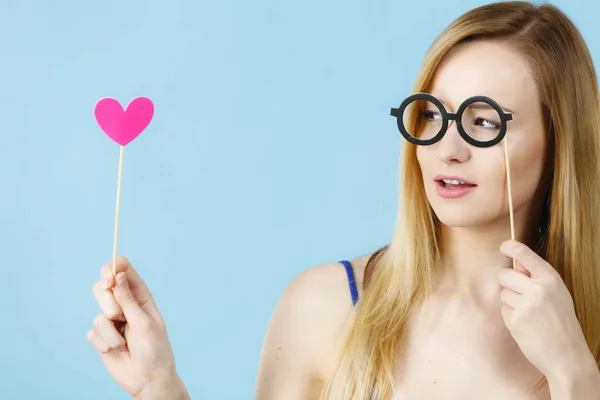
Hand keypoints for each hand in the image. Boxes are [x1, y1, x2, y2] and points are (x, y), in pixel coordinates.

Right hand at [88, 256, 185, 398]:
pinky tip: (117, 350)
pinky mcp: (101, 336)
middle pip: (102, 286)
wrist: (147, 378)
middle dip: (106, 302)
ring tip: (124, 342)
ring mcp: (112, 320)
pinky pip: (92, 332)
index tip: (108, 280)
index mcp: (140, 295)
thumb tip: (117, 274)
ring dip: (110, 331)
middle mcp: (124, 304)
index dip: (111, 268)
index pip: (122, 268)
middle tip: (118, 316)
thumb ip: (127, 299)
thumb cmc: (154, 349)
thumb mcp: (144, 322)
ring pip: (97, 313)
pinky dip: (104, 342)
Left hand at [497, 240, 591, 379]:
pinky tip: (526, 326)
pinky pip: (503, 310)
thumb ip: (537, 278)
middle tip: (521, 297)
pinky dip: (510, 317)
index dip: (511, 248)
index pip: (526, 255)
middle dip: (507, 284)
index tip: (503, 247)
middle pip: (504, 275)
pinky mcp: (515, 320)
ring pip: (502, 294)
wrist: (567, 356)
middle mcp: (538, 289)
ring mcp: (526, 305)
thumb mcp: (556, 295)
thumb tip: (515, 261)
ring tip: (529, 315)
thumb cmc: (561, 323)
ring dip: (510, 303)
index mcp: (551, 280)